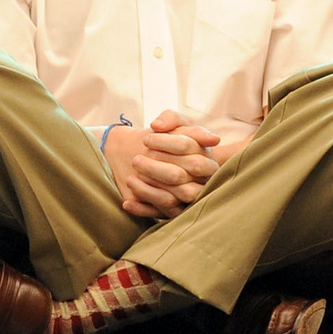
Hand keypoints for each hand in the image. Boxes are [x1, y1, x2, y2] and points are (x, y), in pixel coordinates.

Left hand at [106, 109, 222, 218]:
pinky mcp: (175, 212)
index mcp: (205, 156)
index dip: (166, 143)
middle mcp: (201, 180)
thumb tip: (158, 126)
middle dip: (155, 168)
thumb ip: (171, 118)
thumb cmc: (167, 137)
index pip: (189, 148)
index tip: (146, 139)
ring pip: (171, 199)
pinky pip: (159, 216)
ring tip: (130, 179)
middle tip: (136, 160)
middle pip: (178, 176)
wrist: (152, 156)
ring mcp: (189, 198)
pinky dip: (142, 209)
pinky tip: (127, 202)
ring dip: (148, 191)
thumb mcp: (174, 122)